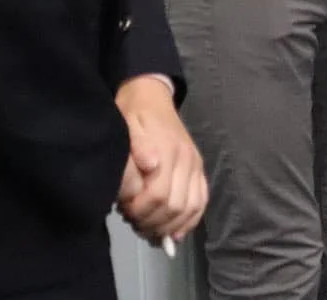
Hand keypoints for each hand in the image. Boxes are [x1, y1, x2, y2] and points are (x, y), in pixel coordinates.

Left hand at [115, 76, 206, 245]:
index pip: (158, 195)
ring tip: (149, 228)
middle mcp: (187, 160)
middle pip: (175, 206)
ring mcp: (196, 165)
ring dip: (170, 225)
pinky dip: (190, 220)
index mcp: (167, 150)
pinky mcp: (199, 169)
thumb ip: (136, 146)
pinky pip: (202, 201)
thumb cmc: (133, 113)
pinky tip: (175, 231)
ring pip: (192, 208)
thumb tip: (151, 166)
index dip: (140, 211)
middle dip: (152, 222)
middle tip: (133, 221)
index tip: (124, 210)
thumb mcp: (126, 124)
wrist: (151, 94)